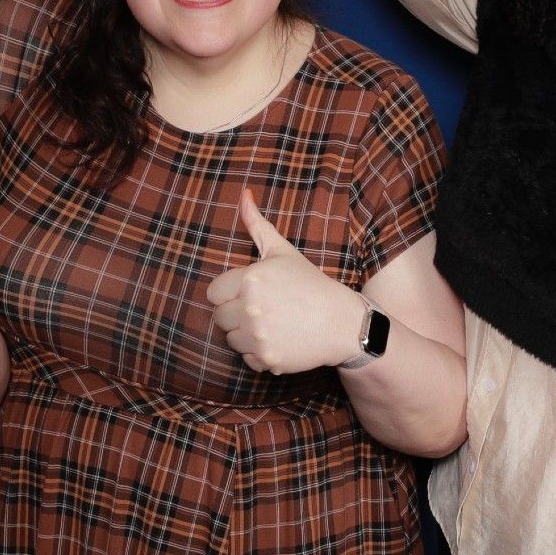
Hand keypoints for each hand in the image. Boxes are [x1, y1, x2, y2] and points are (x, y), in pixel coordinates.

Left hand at [206, 188, 362, 373]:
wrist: (342, 322)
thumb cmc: (311, 284)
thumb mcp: (283, 251)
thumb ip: (257, 224)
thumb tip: (243, 194)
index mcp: (250, 278)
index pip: (213, 293)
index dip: (230, 293)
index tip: (251, 293)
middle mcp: (250, 308)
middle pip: (219, 318)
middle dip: (237, 315)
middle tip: (265, 309)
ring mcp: (258, 336)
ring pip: (231, 340)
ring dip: (246, 335)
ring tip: (274, 324)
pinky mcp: (267, 359)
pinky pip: (247, 359)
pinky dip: (260, 353)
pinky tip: (281, 340)